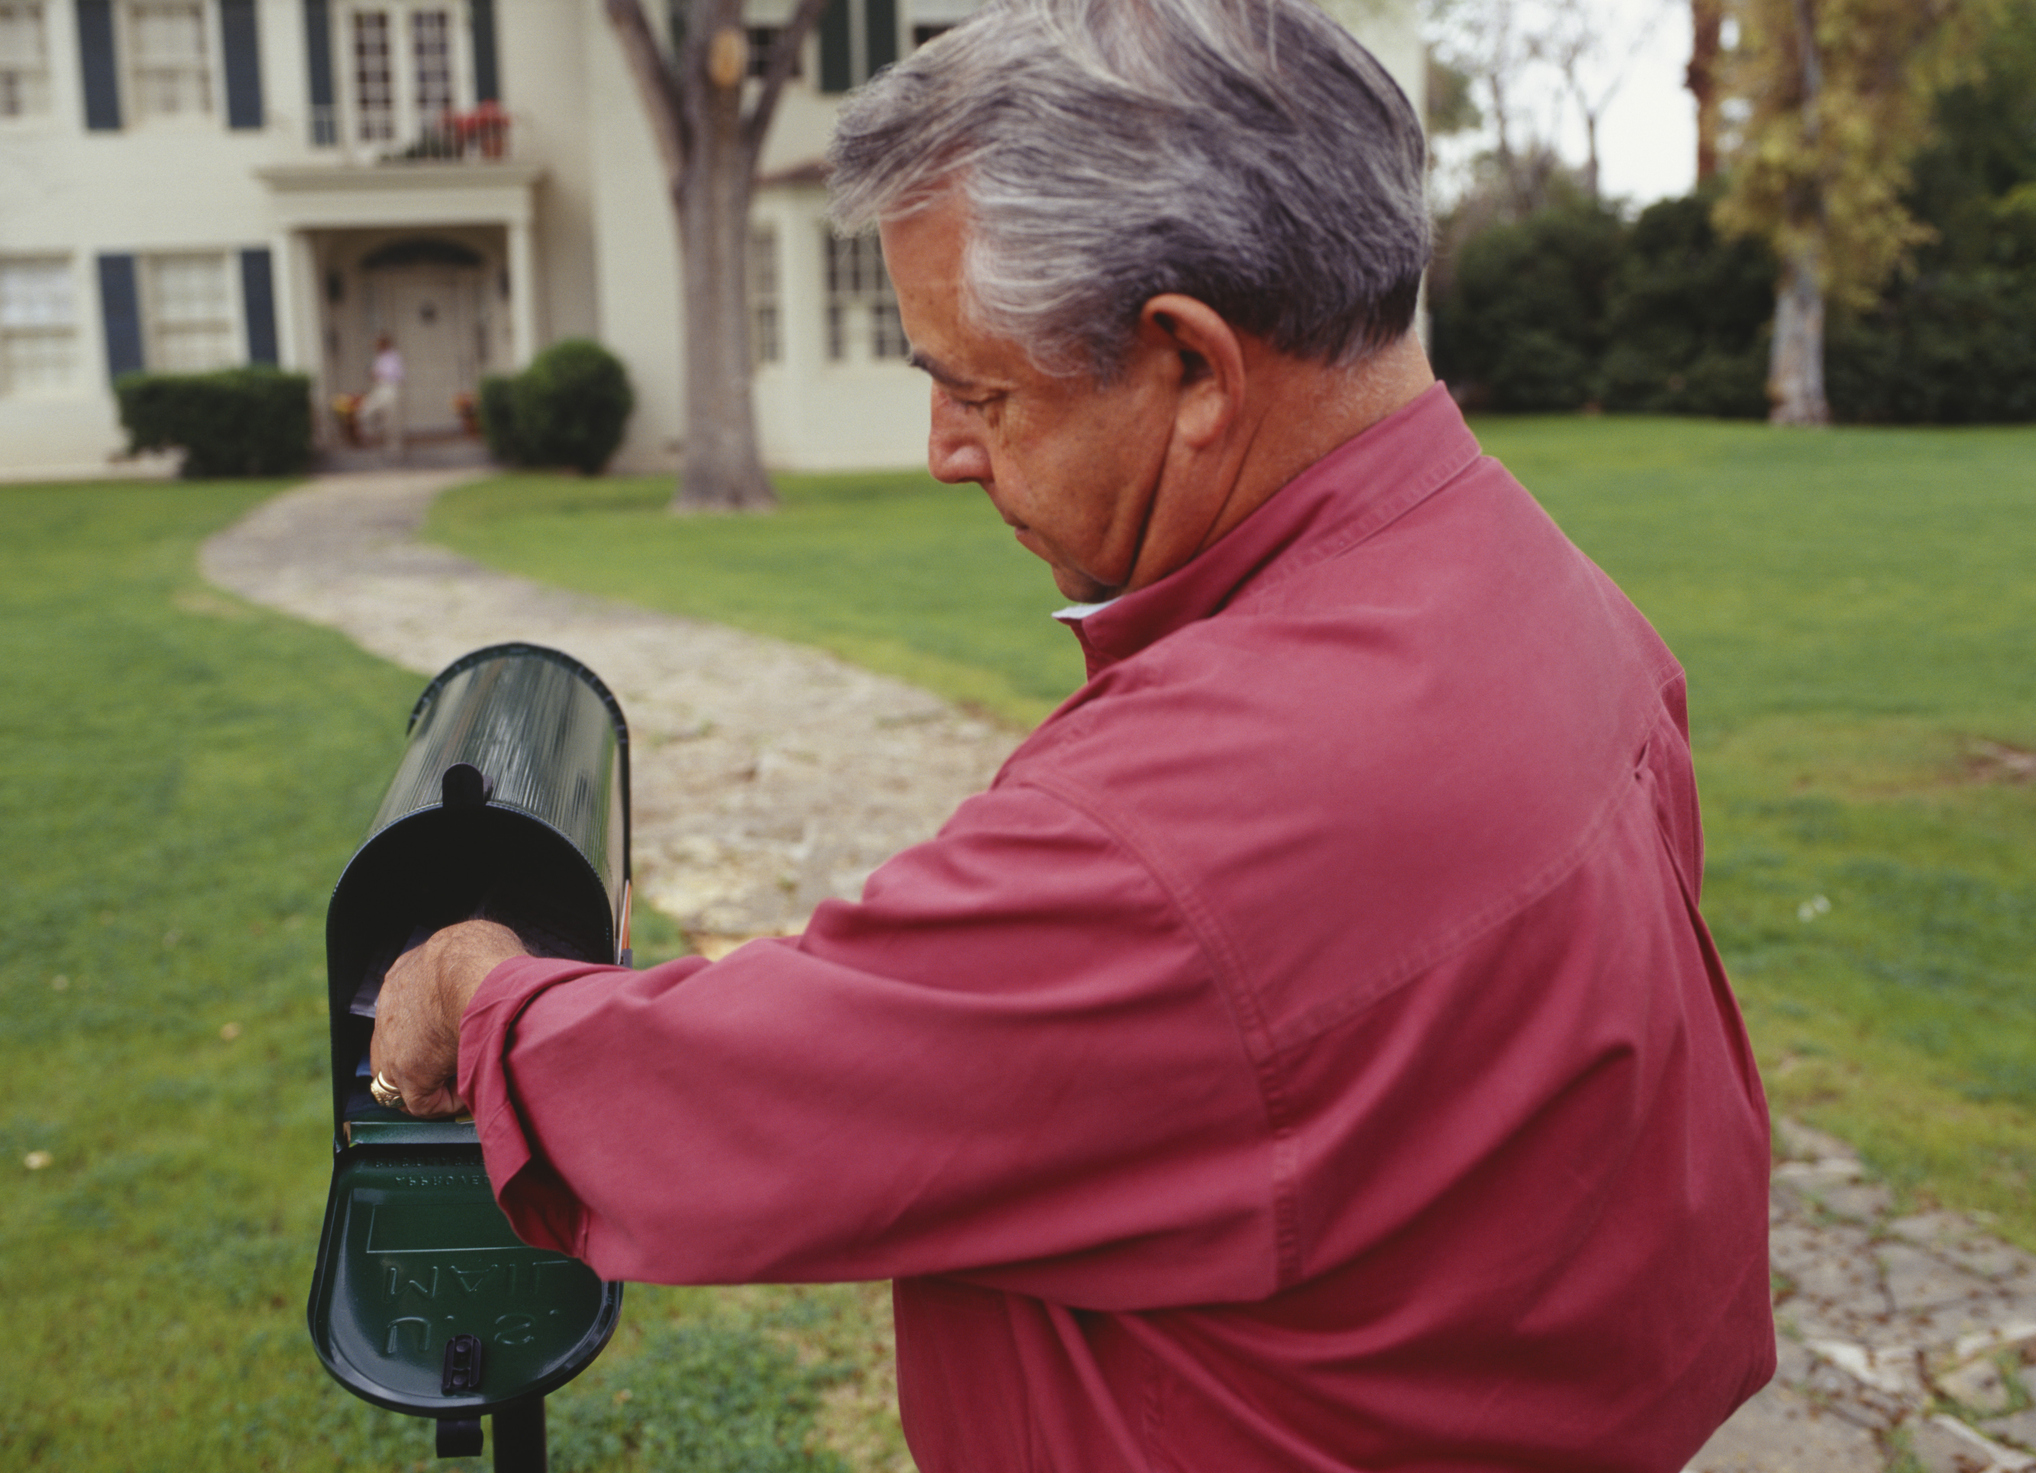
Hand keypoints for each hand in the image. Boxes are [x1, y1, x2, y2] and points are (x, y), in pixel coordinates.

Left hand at [369, 919, 528, 1117]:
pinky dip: (448, 1101)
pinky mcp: (407, 1073)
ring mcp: (393, 1042)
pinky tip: (473, 1085)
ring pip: (404, 1076)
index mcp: (404, 975)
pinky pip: (425, 1101)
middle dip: (425, 1056)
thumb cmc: (484, 957)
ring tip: (468, 1076)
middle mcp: (390, 1007)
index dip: (431, 1025)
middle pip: (397, 1043)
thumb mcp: (476, 942)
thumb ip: (472, 963)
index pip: (408, 1007)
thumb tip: (495, 969)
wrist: (475, 973)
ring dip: (434, 1081)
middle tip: (456, 1062)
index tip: (456, 1031)